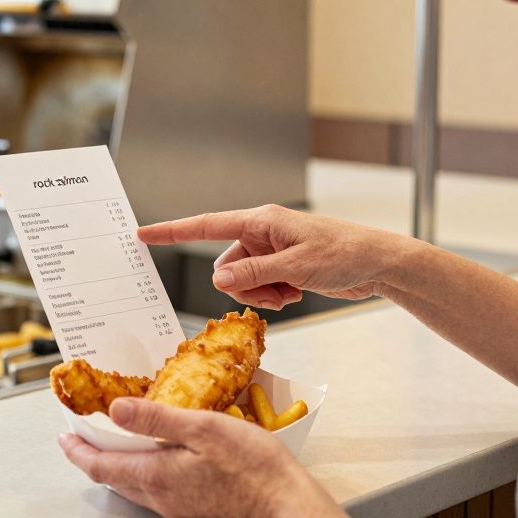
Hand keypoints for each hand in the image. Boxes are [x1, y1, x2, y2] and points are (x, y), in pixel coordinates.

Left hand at [59, 398, 354, 517]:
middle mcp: (163, 497)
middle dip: (93, 456)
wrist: (288, 505)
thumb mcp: (203, 428)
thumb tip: (116, 410)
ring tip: (112, 443)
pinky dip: (143, 470)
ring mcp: (180, 506)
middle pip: (114, 478)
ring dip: (117, 465)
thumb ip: (156, 419)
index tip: (64, 436)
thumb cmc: (254, 468)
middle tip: (80, 437)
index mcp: (158, 477)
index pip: (102, 466)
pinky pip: (157, 489)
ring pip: (135, 486)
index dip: (78, 450)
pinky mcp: (197, 508)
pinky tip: (156, 456)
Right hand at [139, 204, 414, 310]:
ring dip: (260, 294)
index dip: (171, 231)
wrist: (376, 264)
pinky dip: (271, 296)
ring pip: (241, 280)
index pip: (206, 225)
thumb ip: (254, 272)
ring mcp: (270, 251)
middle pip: (225, 265)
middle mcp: (261, 233)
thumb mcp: (296, 266)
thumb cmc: (343, 252)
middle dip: (243, 285)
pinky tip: (294, 294)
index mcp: (260, 221)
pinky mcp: (280, 267)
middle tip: (276, 291)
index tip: (142, 234)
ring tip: (289, 293)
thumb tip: (218, 278)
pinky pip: (258, 287)